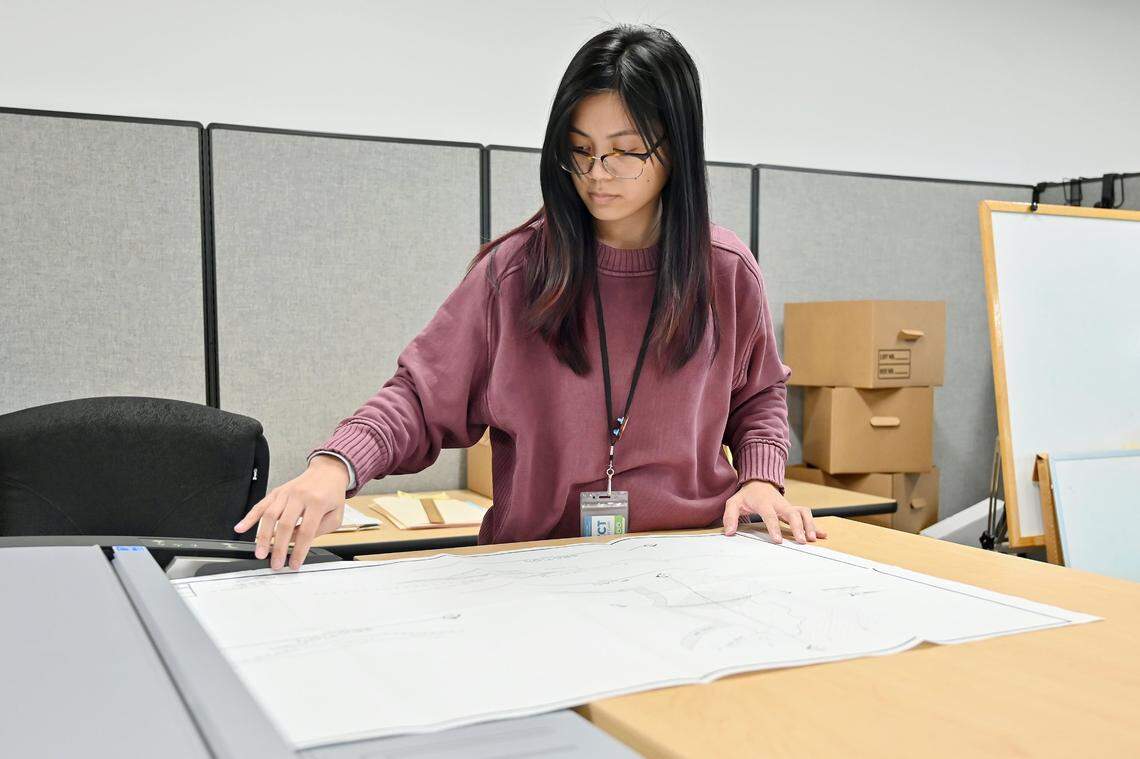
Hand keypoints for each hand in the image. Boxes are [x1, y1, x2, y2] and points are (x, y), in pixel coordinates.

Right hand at [233, 455, 349, 569]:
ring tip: (260, 552)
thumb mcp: (335, 515)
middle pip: (285, 524)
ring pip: (270, 515)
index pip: (306, 531)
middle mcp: (300, 496)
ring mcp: (286, 493)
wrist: (328, 471)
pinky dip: (249, 517)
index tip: (294, 564)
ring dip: (263, 536)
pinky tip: (240, 528)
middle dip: (279, 547)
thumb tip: (295, 541)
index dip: (299, 550)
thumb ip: (318, 530)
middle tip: (275, 562)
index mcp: (318, 502)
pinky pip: (261, 505)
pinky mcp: (277, 491)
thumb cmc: (332, 495)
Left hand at [722, 479, 827, 543]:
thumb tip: (729, 532)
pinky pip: (807, 515)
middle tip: (802, 541)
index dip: (774, 527)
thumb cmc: (746, 496)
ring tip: (813, 539)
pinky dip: (815, 525)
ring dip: (810, 525)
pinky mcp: (793, 509)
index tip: (778, 541)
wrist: (759, 482)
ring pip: (803, 512)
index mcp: (764, 502)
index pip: (770, 515)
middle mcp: (779, 503)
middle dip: (798, 527)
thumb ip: (730, 516)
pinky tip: (823, 535)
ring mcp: (788, 505)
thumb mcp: (733, 503)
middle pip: (792, 513)